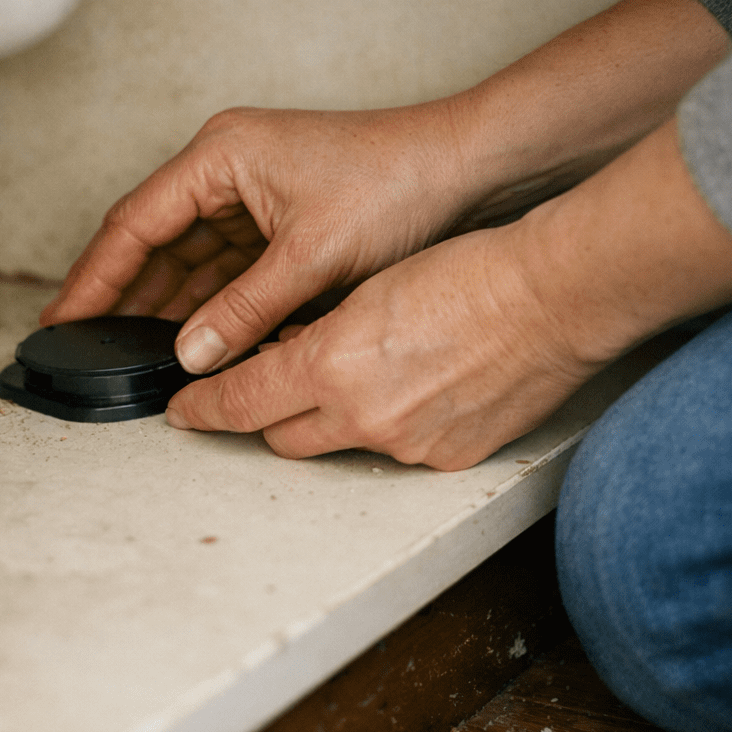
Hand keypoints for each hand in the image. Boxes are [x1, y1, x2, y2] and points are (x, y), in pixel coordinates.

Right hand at [41, 105, 479, 372]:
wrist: (466, 167)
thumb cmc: (397, 183)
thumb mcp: (312, 255)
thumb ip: (245, 309)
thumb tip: (190, 355)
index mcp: (220, 156)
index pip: (135, 223)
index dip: (94, 277)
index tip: (61, 320)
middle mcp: (226, 168)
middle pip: (154, 241)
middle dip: (124, 296)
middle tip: (84, 348)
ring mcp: (252, 193)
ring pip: (190, 259)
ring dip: (168, 305)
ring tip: (133, 357)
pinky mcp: (279, 219)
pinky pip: (227, 267)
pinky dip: (211, 304)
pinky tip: (194, 343)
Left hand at [162, 222, 593, 470]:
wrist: (549, 298)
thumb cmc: (468, 273)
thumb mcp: (367, 289)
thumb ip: (318, 335)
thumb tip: (288, 359)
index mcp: (333, 365)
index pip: (241, 401)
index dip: (203, 408)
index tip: (182, 411)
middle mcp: (363, 417)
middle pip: (281, 436)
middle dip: (267, 414)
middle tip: (266, 384)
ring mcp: (408, 445)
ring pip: (342, 443)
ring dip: (336, 417)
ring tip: (365, 371)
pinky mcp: (448, 458)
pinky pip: (397, 451)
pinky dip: (393, 425)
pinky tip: (417, 386)